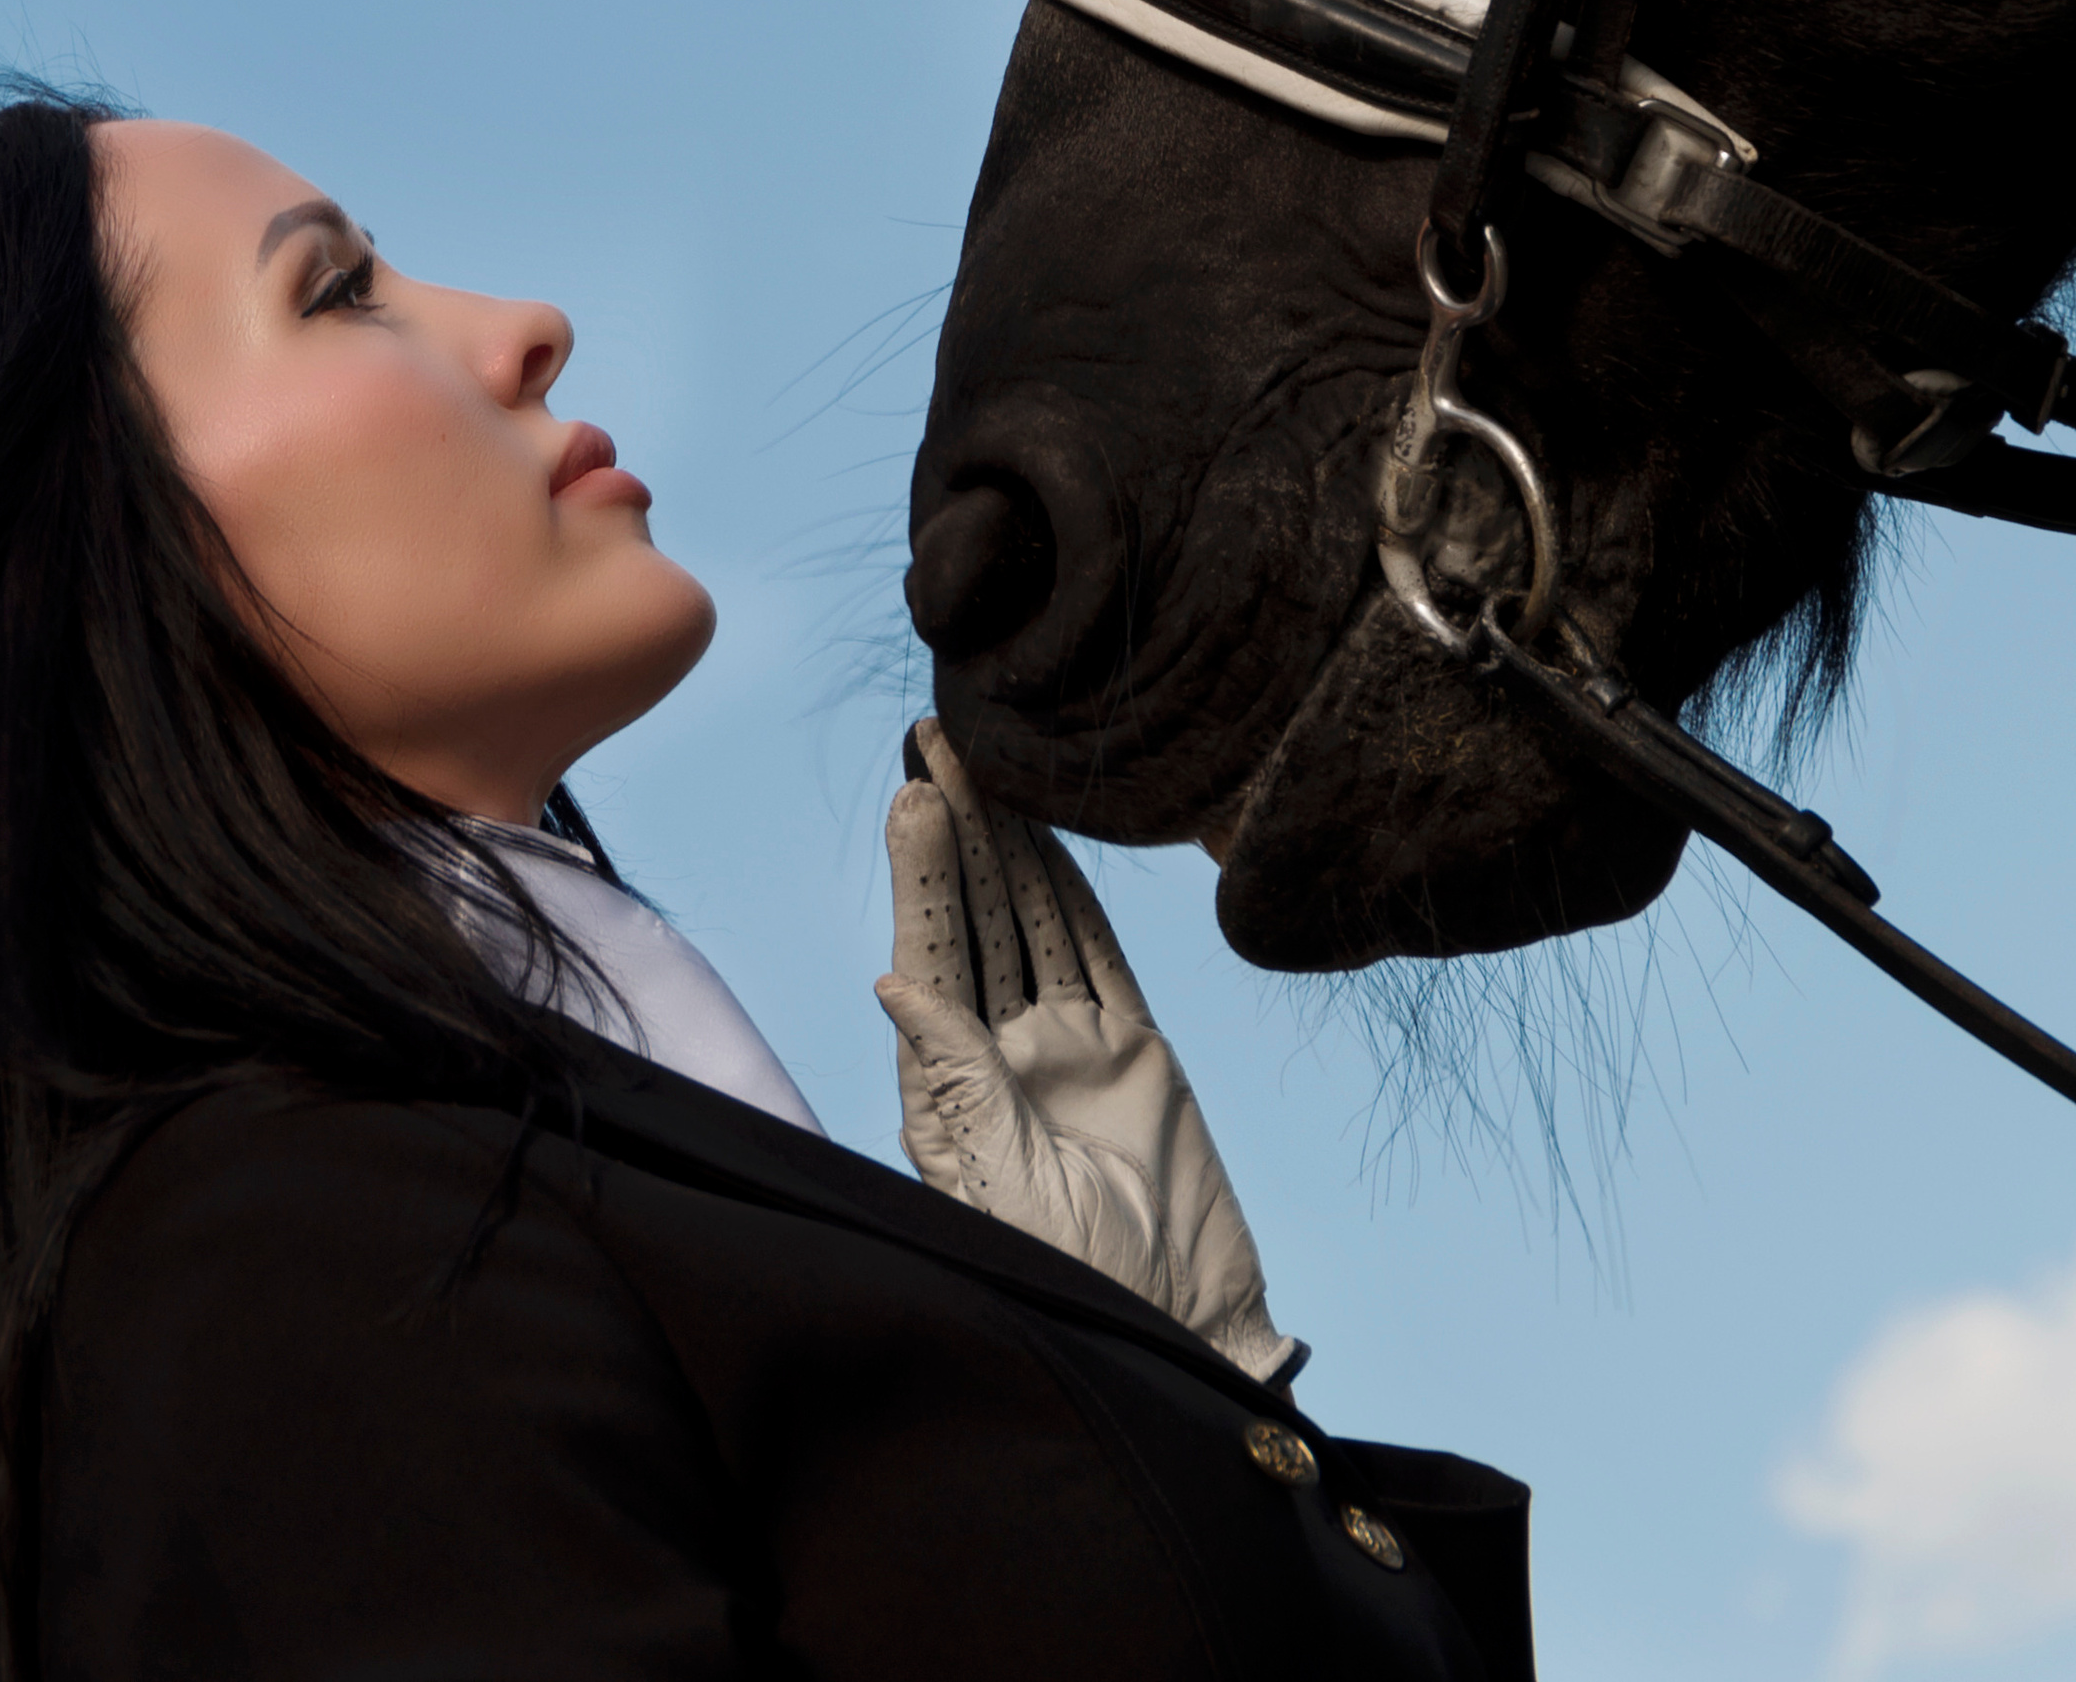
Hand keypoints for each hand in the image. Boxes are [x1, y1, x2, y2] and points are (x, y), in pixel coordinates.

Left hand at [875, 718, 1301, 1388]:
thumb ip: (958, 1083)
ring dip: (1009, 845)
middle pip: (976, 920)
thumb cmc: (1077, 1289)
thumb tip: (891, 985)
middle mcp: (1001, 1055)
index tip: (911, 795)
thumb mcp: (1007, 1190)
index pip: (929, 957)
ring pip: (1034, 919)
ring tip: (984, 761)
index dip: (922, 876)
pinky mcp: (1133, 1050)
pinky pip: (1098, 951)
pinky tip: (1050, 837)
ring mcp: (1067, 1046)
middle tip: (935, 740)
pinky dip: (1076, 892)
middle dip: (956, 832)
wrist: (1185, 1336)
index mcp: (952, 1090)